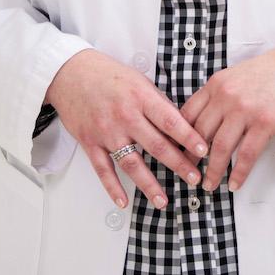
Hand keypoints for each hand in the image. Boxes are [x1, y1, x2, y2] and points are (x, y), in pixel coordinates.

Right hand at [44, 49, 208, 209]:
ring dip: (149, 184)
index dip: (189, 137)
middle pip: (156, 146)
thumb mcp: (139, 80)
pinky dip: (112, 188)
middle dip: (178, 164)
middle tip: (194, 179)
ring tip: (163, 200)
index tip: (203, 151)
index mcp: (141, 97)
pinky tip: (123, 201)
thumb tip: (180, 124)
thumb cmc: (108, 74)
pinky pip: (103, 170)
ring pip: (131, 163)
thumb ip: (157, 103)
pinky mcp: (90, 142)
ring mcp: (106, 131)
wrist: (71, 72)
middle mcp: (125, 115)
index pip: (170, 121)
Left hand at [180, 39, 274, 193]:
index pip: (188, 114)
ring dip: (213, 171)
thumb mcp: (236, 76)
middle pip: (199, 134)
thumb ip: (219, 95)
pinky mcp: (265, 122)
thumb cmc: (271, 71)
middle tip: (188, 173)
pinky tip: (235, 184)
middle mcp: (226, 96)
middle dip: (191, 158)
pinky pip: (247, 155)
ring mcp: (245, 110)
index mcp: (217, 84)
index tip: (175, 151)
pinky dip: (239, 173)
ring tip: (210, 184)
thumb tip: (206, 122)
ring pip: (220, 148)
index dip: (179, 137)